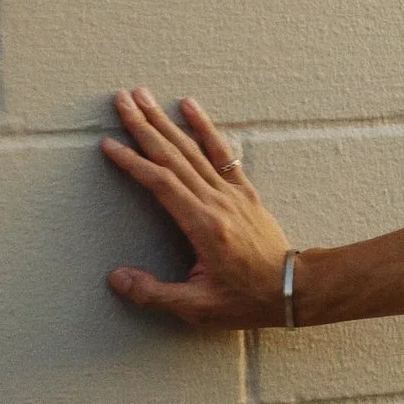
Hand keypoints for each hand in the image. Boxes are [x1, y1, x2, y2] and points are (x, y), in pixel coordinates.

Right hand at [100, 88, 292, 327]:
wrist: (294, 289)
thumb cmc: (247, 300)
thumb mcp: (197, 308)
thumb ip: (154, 293)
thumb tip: (116, 277)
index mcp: (203, 226)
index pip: (162, 183)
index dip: (133, 162)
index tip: (108, 144)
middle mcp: (218, 202)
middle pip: (174, 156)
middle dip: (144, 127)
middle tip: (120, 100)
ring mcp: (233, 193)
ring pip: (194, 149)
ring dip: (166, 121)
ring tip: (143, 96)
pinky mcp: (245, 192)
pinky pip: (223, 153)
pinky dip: (205, 128)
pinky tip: (191, 106)